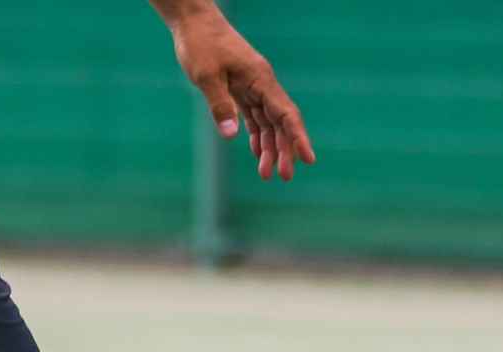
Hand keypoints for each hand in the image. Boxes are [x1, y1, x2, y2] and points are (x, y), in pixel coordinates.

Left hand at [171, 9, 315, 180]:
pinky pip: (254, 115)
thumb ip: (220, 106)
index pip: (286, 114)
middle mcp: (262, 84)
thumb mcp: (206, 77)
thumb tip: (232, 136)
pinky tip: (256, 152)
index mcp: (260, 80)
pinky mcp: (240, 88)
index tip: (308, 159)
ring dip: (269, 147)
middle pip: (280, 122)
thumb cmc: (200, 45)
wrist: (194, 23)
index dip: (298, 138)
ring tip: (266, 173)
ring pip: (267, 121)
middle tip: (284, 178)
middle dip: (284, 150)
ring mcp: (252, 86)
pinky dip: (256, 134)